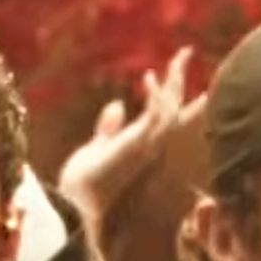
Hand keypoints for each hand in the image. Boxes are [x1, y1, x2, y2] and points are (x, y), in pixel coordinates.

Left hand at [58, 46, 206, 249]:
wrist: (74, 209)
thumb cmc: (84, 186)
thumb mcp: (97, 150)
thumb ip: (108, 129)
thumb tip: (115, 105)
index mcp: (140, 144)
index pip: (165, 117)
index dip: (179, 97)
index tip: (186, 77)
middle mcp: (148, 145)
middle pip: (174, 108)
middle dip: (180, 80)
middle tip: (186, 51)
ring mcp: (144, 146)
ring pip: (170, 109)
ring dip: (173, 81)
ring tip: (179, 55)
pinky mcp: (134, 147)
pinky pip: (153, 119)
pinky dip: (154, 98)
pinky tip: (148, 77)